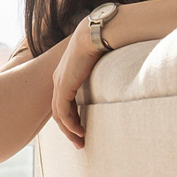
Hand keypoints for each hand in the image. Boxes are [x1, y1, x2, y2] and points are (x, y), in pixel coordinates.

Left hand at [52, 31, 104, 148]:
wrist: (95, 33)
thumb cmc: (102, 44)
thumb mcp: (100, 63)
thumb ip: (102, 74)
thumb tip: (118, 78)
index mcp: (65, 74)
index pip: (64, 102)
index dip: (72, 117)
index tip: (82, 130)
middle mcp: (58, 79)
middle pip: (59, 111)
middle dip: (69, 129)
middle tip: (80, 142)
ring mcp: (59, 83)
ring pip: (59, 115)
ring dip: (69, 130)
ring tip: (80, 142)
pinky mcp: (63, 86)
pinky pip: (62, 112)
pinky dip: (70, 124)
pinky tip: (80, 132)